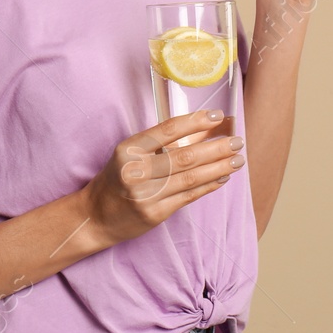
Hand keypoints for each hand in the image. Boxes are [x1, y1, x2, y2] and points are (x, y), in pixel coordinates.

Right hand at [81, 110, 245, 246]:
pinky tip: (223, 177)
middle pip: (185, 156)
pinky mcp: (155, 214)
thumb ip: (158, 144)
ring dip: (219, 167)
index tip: (216, 116)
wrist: (94, 217)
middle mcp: (136, 172)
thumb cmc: (116, 179)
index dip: (195, 121)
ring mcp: (146, 195)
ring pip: (191, 178)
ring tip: (237, 159)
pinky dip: (209, 185)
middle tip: (237, 141)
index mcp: (128, 150)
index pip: (167, 130)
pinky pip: (189, 197)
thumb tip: (201, 129)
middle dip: (216, 148)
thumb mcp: (129, 154)